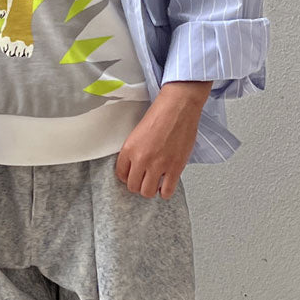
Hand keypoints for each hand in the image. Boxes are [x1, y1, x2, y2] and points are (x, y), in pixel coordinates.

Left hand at [115, 81, 211, 197]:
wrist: (178, 107)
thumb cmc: (161, 114)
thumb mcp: (138, 132)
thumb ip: (134, 150)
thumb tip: (135, 165)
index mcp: (129, 149)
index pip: (120, 174)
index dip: (127, 177)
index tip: (132, 176)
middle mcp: (142, 159)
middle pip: (133, 186)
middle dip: (138, 185)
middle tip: (144, 180)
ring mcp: (159, 165)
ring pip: (148, 192)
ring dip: (151, 190)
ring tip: (155, 184)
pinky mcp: (175, 168)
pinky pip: (167, 191)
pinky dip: (166, 192)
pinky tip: (166, 186)